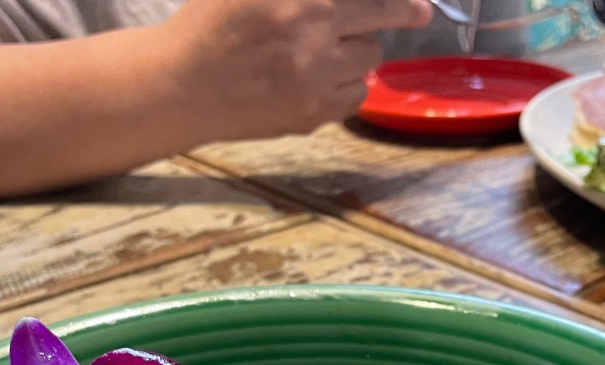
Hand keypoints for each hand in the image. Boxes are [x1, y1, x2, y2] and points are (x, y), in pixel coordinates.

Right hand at [163, 0, 433, 142]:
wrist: (184, 86)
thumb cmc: (213, 25)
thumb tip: (346, 4)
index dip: (398, 0)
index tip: (420, 3)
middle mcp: (310, 32)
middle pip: (378, 20)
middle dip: (400, 13)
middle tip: (417, 13)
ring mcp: (314, 78)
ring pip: (369, 59)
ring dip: (358, 50)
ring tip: (329, 50)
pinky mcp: (313, 114)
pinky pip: (356, 95)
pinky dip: (349, 84)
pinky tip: (325, 78)